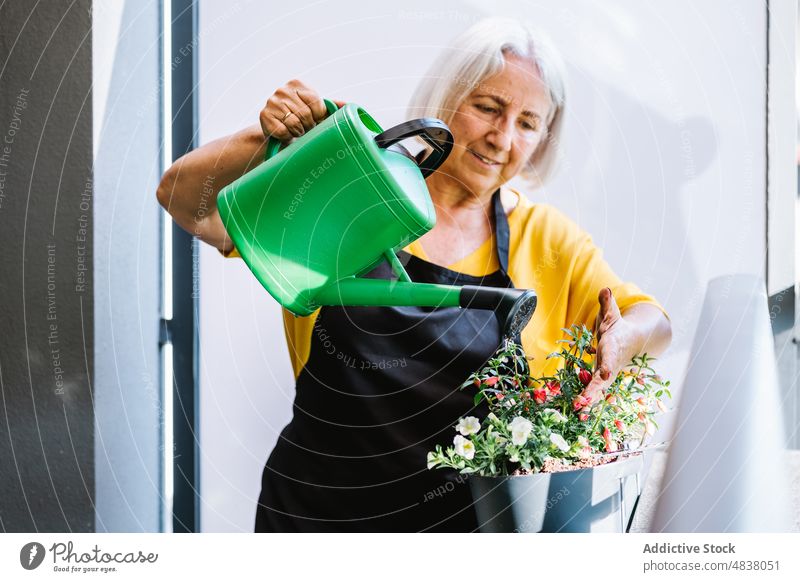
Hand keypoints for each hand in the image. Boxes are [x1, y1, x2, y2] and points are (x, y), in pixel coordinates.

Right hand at [259, 79, 328, 141]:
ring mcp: (272, 101)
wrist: (277, 130)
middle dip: (308, 126)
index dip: (318, 117)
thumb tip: (349, 106)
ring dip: (297, 132)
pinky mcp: (264, 115)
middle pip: (306, 114)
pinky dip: (287, 136)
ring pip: (294, 124)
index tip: (315, 119)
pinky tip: (285, 132)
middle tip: (304, 127)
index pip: (316, 103)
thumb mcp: (316, 110)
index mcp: (297, 84)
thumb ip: (332, 106)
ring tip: (295, 130)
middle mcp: (283, 89)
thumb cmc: (301, 119)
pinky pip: (283, 131)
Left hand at [577, 288, 637, 408]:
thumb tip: (605, 289)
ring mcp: (607, 374)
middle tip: (585, 401)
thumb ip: (607, 303)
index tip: (606, 372)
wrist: (631, 342)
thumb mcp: (612, 313)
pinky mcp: (601, 380)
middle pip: (604, 379)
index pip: (611, 356)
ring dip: (589, 401)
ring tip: (578, 410)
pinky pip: (593, 392)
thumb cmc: (617, 326)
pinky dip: (587, 402)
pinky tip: (577, 411)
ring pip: (599, 389)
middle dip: (595, 390)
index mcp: (613, 347)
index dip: (608, 364)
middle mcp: (611, 363)